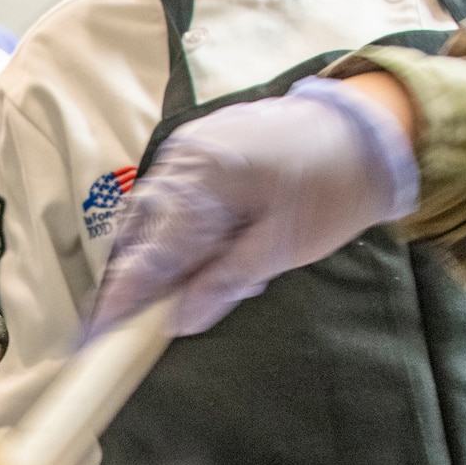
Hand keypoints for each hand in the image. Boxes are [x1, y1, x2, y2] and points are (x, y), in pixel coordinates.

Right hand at [89, 78, 419, 336]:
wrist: (369, 129)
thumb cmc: (334, 188)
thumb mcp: (284, 246)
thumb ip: (225, 281)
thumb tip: (178, 321)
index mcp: (203, 182)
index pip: (148, 253)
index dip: (120, 298)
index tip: (96, 335)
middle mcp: (183, 160)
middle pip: (138, 231)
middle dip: (136, 279)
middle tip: (136, 322)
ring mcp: (188, 148)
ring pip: (151, 215)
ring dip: (158, 256)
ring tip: (179, 290)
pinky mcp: (201, 147)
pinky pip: (171, 196)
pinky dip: (175, 230)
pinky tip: (200, 253)